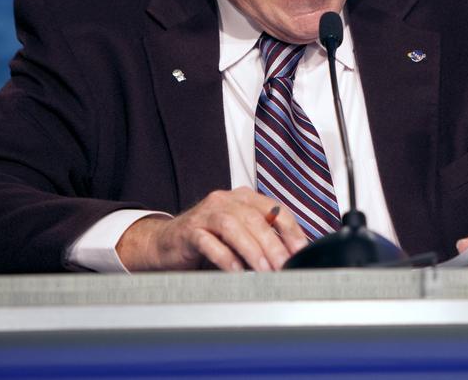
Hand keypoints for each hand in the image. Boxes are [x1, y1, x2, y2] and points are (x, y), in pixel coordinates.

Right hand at [116, 188, 307, 271]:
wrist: (166, 243)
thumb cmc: (208, 239)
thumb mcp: (239, 234)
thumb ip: (262, 238)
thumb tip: (292, 256)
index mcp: (243, 198)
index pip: (274, 209)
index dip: (290, 230)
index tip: (301, 251)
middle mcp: (225, 200)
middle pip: (255, 219)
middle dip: (273, 244)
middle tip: (284, 265)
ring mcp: (206, 214)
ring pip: (233, 227)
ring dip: (252, 250)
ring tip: (264, 270)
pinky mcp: (189, 231)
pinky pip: (209, 242)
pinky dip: (225, 257)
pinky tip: (235, 271)